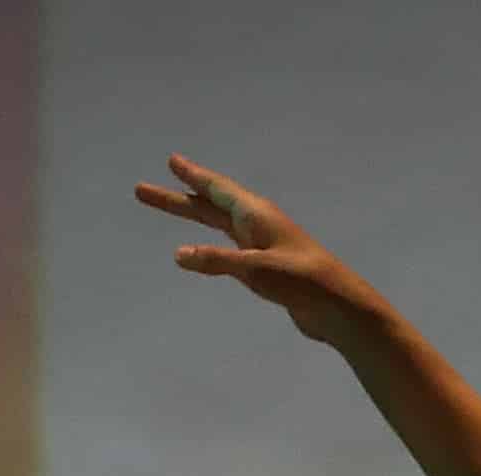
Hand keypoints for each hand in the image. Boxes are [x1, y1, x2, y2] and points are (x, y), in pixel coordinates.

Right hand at [137, 157, 382, 348]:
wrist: (337, 308)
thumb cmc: (302, 282)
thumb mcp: (257, 270)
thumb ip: (219, 261)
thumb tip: (180, 254)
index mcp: (256, 215)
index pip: (217, 190)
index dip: (193, 176)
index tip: (172, 161)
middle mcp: (256, 225)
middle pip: (209, 206)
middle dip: (178, 197)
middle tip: (143, 191)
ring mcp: (260, 247)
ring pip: (217, 227)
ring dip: (192, 218)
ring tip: (169, 209)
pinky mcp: (264, 270)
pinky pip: (227, 250)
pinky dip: (208, 246)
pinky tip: (200, 252)